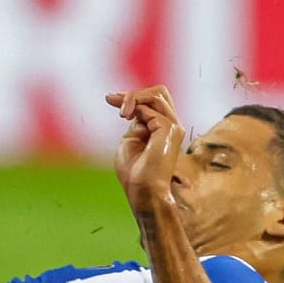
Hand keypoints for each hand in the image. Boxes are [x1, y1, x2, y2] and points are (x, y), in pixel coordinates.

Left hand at [107, 85, 185, 213]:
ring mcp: (173, 127)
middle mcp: (171, 126)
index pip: (153, 100)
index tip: (110, 99)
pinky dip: (134, 107)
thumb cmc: (135, 172)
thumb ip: (135, 122)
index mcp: (162, 128)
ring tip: (120, 112)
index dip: (132, 96)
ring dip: (132, 97)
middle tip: (114, 100)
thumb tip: (133, 106)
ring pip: (156, 95)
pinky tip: (125, 117)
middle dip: (136, 92)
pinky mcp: (170, 129)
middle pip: (159, 92)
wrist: (142, 190)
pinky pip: (150, 108)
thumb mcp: (130, 139)